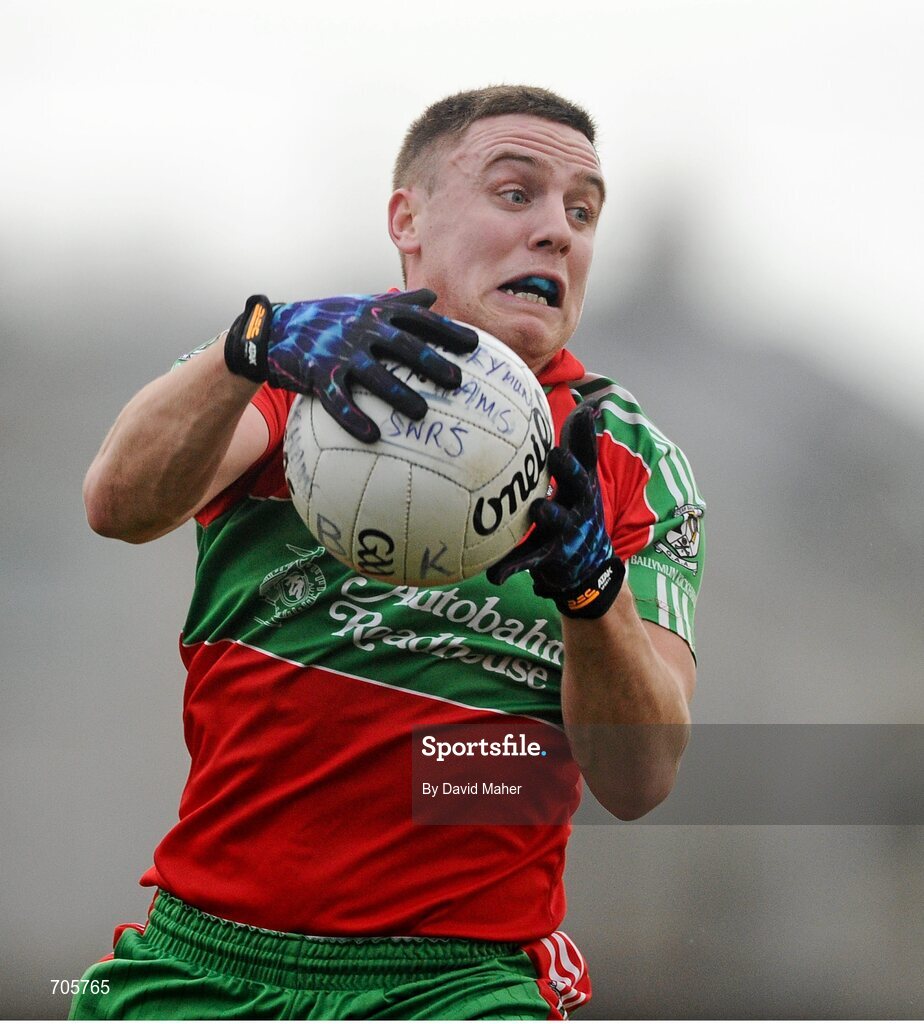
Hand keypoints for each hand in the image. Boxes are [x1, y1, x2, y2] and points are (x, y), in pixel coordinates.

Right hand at [224, 289, 477, 441]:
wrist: (275, 328)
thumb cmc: (327, 317)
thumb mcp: (361, 304)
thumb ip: (398, 303)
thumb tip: (432, 296)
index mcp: (375, 313)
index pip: (418, 320)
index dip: (447, 331)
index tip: (476, 345)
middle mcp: (361, 330)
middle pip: (403, 346)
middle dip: (431, 362)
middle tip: (457, 381)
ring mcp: (340, 352)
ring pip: (374, 374)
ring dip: (399, 394)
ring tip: (421, 413)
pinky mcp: (319, 374)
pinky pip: (338, 400)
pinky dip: (354, 418)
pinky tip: (372, 436)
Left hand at [487, 402, 624, 618]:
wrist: (589, 566)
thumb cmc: (579, 508)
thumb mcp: (585, 478)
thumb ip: (581, 444)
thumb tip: (589, 406)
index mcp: (582, 486)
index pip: (586, 458)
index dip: (583, 438)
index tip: (581, 413)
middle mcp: (578, 507)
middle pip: (578, 487)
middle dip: (568, 471)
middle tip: (556, 455)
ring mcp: (564, 533)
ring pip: (555, 522)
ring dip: (548, 514)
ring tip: (538, 508)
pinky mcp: (547, 558)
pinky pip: (526, 562)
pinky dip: (510, 568)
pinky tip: (494, 575)